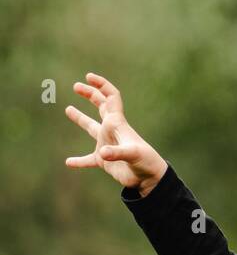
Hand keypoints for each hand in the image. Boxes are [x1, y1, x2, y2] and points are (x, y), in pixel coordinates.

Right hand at [64, 72, 168, 195]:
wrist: (150, 178)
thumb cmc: (145, 162)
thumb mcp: (132, 155)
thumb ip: (117, 152)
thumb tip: (103, 153)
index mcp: (118, 124)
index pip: (110, 98)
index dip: (101, 85)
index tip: (88, 77)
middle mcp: (111, 131)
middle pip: (101, 106)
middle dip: (91, 94)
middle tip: (76, 86)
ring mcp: (107, 145)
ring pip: (91, 127)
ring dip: (80, 118)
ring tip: (68, 109)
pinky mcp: (104, 160)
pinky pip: (87, 159)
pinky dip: (79, 160)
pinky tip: (69, 162)